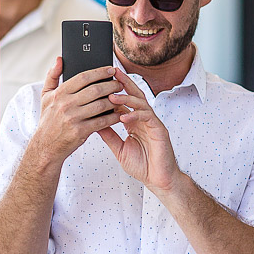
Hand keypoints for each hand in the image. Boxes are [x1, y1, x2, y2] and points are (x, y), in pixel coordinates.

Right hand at [27, 58, 122, 166]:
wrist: (46, 146)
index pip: (83, 77)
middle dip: (111, 85)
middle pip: (95, 90)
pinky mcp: (80, 131)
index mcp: (59, 93)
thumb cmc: (48, 120)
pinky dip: (113, 117)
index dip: (99, 72)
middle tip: (119, 84)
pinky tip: (118, 114)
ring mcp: (73, 118)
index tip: (111, 70)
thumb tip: (59, 59)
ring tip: (121, 98)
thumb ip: (52, 76)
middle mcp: (66, 104)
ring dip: (114, 100)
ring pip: (101, 105)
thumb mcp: (45, 96)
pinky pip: (102, 121)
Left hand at [97, 71, 180, 191]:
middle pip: (134, 95)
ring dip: (126, 99)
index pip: (123, 102)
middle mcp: (143, 119)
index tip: (100, 84)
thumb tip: (93, 123)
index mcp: (134, 122)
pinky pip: (147, 117)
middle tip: (111, 73)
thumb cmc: (142, 165)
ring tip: (112, 97)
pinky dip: (135, 115)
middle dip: (123, 84)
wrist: (158, 180)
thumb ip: (109, 135)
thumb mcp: (119, 148)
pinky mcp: (159, 130)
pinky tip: (124, 117)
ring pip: (141, 103)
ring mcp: (152, 123)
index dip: (112, 92)